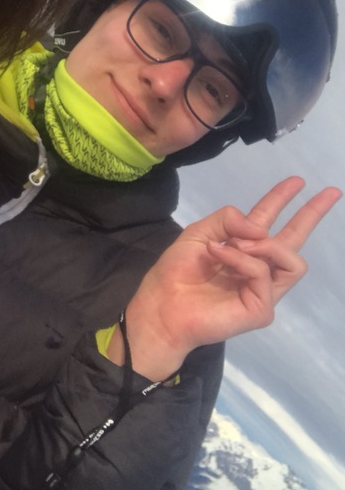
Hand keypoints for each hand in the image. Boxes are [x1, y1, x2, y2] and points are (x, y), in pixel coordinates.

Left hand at [116, 177, 340, 380]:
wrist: (162, 305)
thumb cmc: (177, 272)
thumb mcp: (200, 233)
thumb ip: (228, 220)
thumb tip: (259, 227)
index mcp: (242, 247)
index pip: (268, 220)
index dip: (281, 198)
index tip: (298, 181)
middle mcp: (257, 267)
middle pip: (295, 239)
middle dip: (312, 214)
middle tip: (332, 193)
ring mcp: (263, 289)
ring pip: (291, 258)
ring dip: (266, 243)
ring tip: (236, 244)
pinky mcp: (261, 308)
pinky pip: (262, 272)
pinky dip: (241, 259)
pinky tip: (220, 257)